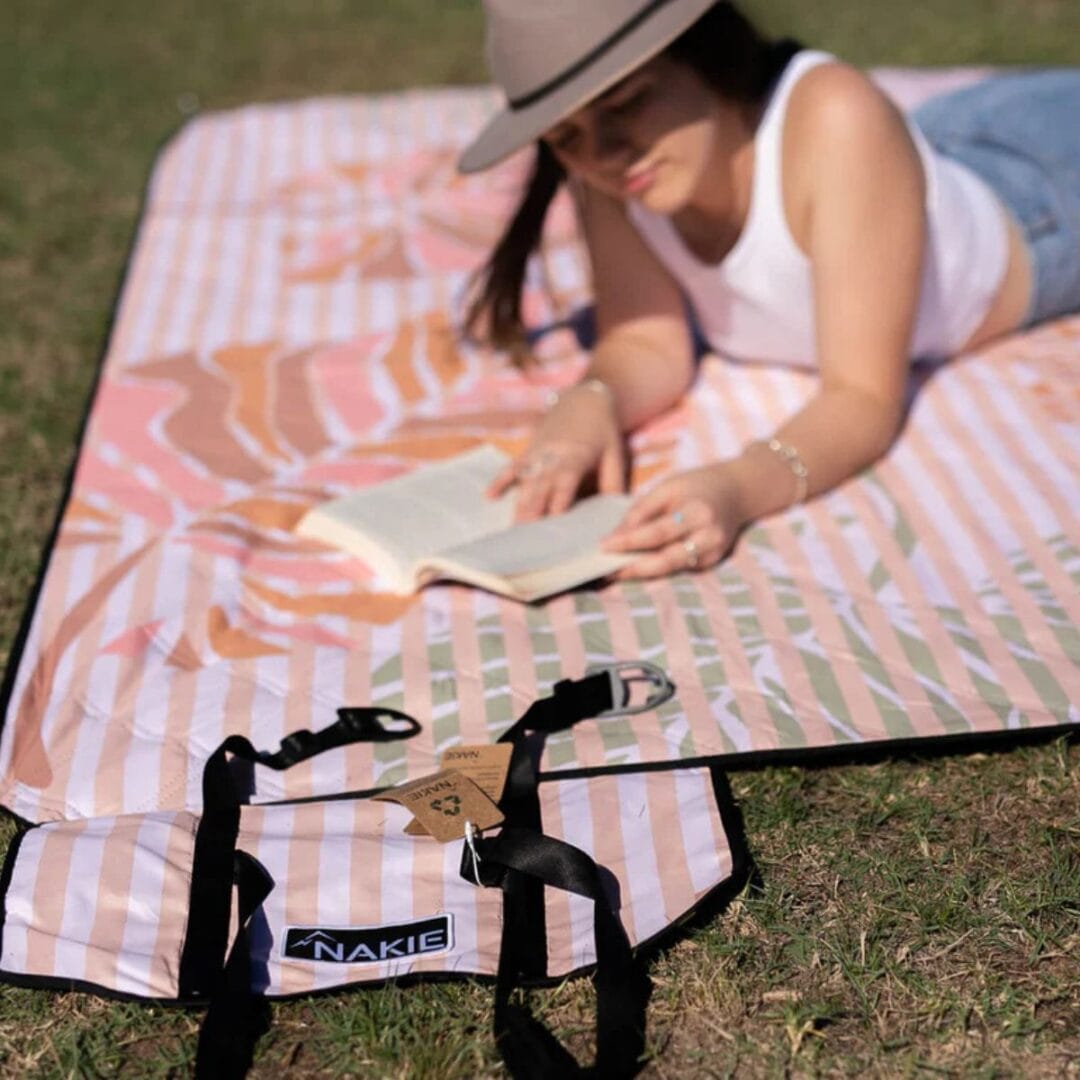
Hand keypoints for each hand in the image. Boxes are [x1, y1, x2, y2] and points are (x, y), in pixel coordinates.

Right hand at [487, 381, 624, 521]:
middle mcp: (555, 453)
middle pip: (542, 483)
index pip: (567, 478)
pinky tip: (489, 497)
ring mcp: (539, 451)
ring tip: (513, 525)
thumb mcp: (615, 454)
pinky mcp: (529, 450)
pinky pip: (513, 466)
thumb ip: (614, 483)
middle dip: (534, 507)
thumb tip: (615, 513)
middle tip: (526, 532)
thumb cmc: (603, 431)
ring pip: (526, 479)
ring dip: (519, 502)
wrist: (584, 399)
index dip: (560, 497)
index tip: (554, 518)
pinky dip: (500, 480)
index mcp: (578, 454)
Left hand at [601, 464, 745, 578]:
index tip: (604, 545)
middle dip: (633, 567)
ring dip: (641, 572)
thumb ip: (642, 511)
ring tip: (614, 571)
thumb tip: (616, 536)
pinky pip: (678, 568)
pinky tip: (634, 567)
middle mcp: (709, 537)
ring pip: (670, 569)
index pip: (658, 532)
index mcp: (698, 512)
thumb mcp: (667, 487)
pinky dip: (655, 569)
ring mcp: (712, 554)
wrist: (736, 493)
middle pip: (666, 560)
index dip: (630, 541)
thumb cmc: (695, 486)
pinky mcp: (710, 563)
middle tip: (606, 569)